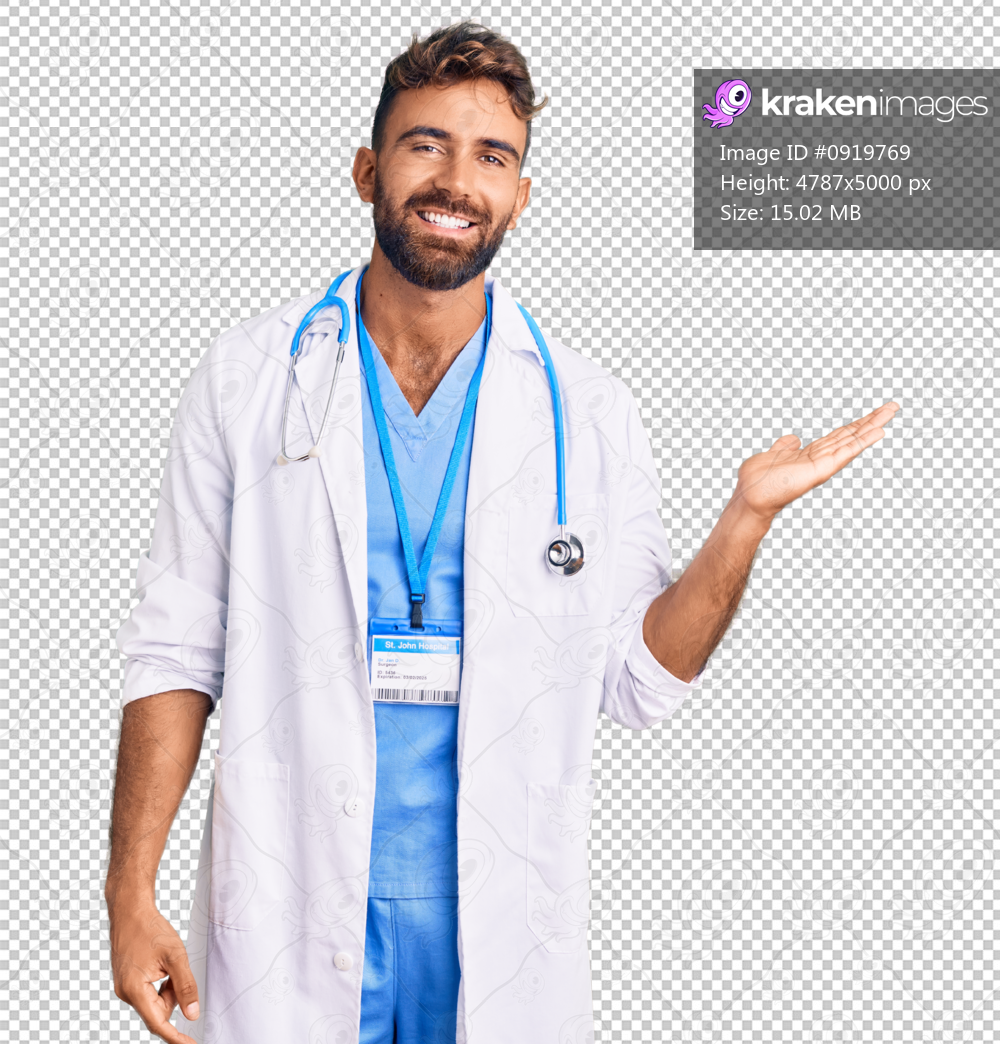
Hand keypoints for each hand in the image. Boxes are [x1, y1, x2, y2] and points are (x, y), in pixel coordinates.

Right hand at [109, 897, 198, 1043]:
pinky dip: (161, 983)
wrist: (130, 911)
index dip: (175, 1037)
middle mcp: (126, 993)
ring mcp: (125, 988)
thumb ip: (185, 986)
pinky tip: (162, 964)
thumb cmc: (150, 929)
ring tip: (169, 962)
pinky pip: (149, 992)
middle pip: (159, 1010)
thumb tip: (192, 1014)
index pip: (158, 1024)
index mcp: (134, 990)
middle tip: (177, 970)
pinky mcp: (127, 981)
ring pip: (156, 1001)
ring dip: (169, 988)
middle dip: (174, 996)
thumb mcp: (176, 956)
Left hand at [732, 401, 899, 521]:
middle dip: (872, 420)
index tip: (873, 412)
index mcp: (811, 454)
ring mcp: (824, 464)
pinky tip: (879, 432)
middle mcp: (821, 458)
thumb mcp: (774, 454)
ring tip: (891, 412)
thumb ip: (785, 446)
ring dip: (873, 426)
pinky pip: (846, 452)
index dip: (856, 424)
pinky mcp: (822, 469)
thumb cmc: (759, 481)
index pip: (839, 435)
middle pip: (851, 435)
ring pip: (853, 440)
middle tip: (892, 407)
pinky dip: (863, 442)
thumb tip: (793, 438)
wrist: (751, 496)